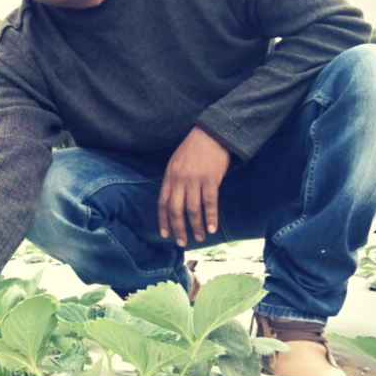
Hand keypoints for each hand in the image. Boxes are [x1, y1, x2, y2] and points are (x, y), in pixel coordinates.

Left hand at [158, 127, 231, 247]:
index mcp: (169, 176)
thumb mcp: (176, 162)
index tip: (165, 234)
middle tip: (182, 242)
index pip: (162, 202)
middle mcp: (179, 180)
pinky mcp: (210, 180)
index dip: (163, 220)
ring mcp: (195, 180)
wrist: (212, 133)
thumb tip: (173, 198)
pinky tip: (212, 228)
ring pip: (192, 210)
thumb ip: (174, 180)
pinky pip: (210, 203)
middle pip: (175, 210)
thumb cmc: (194, 148)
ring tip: (199, 238)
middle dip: (178, 228)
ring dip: (196, 226)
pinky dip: (211, 217)